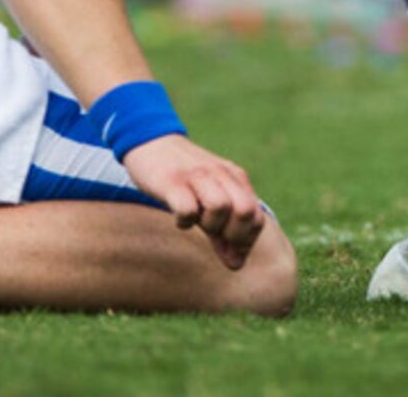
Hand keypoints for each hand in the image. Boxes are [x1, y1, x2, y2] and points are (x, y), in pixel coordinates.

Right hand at [121, 134, 264, 268]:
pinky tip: (179, 218)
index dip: (246, 242)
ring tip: (197, 222)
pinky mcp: (172, 181)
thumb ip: (224, 231)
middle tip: (215, 238)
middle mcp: (221, 174)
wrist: (151, 142)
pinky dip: (184, 220)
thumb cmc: (183, 180)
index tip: (229, 250)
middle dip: (233, 236)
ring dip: (210, 225)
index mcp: (235, 178)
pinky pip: (187, 207)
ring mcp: (197, 176)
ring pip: (221, 207)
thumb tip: (237, 264)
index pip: (257, 218)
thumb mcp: (208, 201)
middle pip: (246, 211)